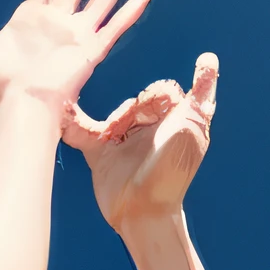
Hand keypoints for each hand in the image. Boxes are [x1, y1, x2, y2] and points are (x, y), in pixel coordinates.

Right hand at [66, 57, 220, 234]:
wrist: (144, 212)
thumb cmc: (172, 173)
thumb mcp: (192, 127)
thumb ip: (201, 94)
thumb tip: (209, 58)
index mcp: (172, 124)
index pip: (162, 92)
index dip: (156, 99)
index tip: (157, 119)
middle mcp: (149, 130)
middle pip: (135, 102)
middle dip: (132, 113)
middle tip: (135, 136)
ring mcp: (123, 140)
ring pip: (113, 114)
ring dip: (114, 124)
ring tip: (115, 141)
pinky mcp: (99, 152)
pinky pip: (81, 130)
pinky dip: (71, 122)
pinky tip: (60, 109)